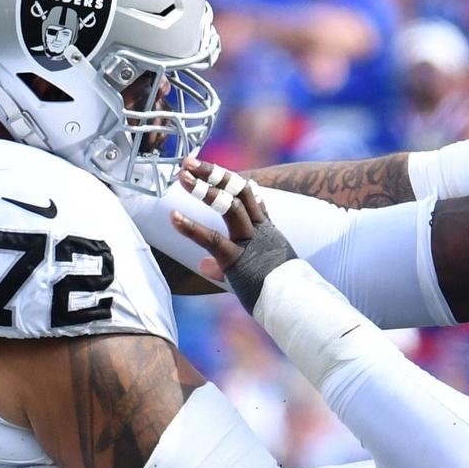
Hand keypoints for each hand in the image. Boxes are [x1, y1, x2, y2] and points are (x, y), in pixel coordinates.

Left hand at [170, 156, 298, 310]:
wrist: (295, 306)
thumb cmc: (278, 295)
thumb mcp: (254, 274)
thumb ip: (225, 267)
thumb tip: (202, 265)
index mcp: (268, 232)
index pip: (252, 198)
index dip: (232, 181)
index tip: (216, 170)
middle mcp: (260, 230)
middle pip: (239, 191)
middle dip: (214, 173)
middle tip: (190, 162)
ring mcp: (250, 242)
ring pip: (229, 206)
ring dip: (204, 189)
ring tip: (182, 177)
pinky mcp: (237, 259)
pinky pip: (212, 239)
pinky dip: (191, 227)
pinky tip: (173, 217)